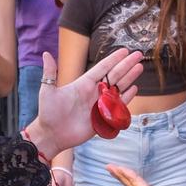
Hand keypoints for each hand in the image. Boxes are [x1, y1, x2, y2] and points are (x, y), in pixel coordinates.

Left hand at [24, 48, 142, 160]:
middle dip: (126, 65)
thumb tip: (45, 54)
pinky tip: (134, 88)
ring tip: (140, 67)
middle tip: (138, 55)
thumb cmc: (48, 113)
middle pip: (114, 75)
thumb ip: (50, 73)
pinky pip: (117, 106)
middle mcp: (93, 92)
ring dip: (129, 77)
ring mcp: (99, 104)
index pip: (102, 68)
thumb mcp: (48, 91)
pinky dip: (126, 97)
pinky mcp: (103, 117)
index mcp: (83, 83)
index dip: (114, 59)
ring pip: (118, 88)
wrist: (51, 135)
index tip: (124, 50)